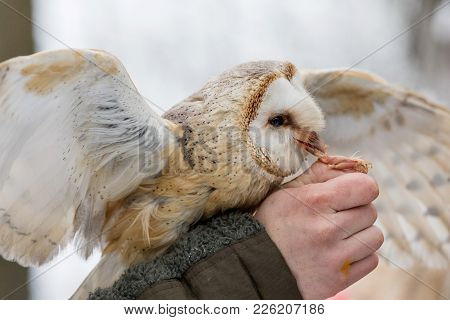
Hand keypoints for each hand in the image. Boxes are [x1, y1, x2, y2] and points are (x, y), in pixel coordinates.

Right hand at [255, 161, 382, 298]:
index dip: (359, 188)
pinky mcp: (338, 281)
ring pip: (375, 236)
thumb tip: (356, 168)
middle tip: (334, 216)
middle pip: (370, 211)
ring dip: (360, 233)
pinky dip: (359, 255)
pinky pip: (371, 260)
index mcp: (315, 201)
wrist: (257, 266)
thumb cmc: (273, 222)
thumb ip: (321, 173)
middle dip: (355, 211)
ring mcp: (333, 258)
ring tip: (337, 235)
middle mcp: (326, 230)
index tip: (348, 193)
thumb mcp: (288, 190)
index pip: (367, 187)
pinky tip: (338, 252)